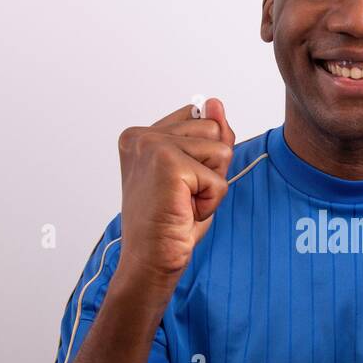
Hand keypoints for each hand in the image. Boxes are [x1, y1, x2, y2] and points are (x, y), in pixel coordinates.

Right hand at [110, 97, 235, 296]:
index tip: (177, 183)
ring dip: (211, 185)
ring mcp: (152, 147)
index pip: (198, 119)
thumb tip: (217, 102)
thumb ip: (210, 136)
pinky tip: (184, 212)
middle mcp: (141, 136)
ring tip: (183, 203)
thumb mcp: (198, 172)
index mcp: (140, 135)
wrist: (150, 260)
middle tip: (182, 196)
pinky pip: (219, 178)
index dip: (202, 156)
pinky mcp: (169, 164)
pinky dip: (210, 202)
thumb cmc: (171, 222)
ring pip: (221, 149)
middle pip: (213, 129)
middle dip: (211, 168)